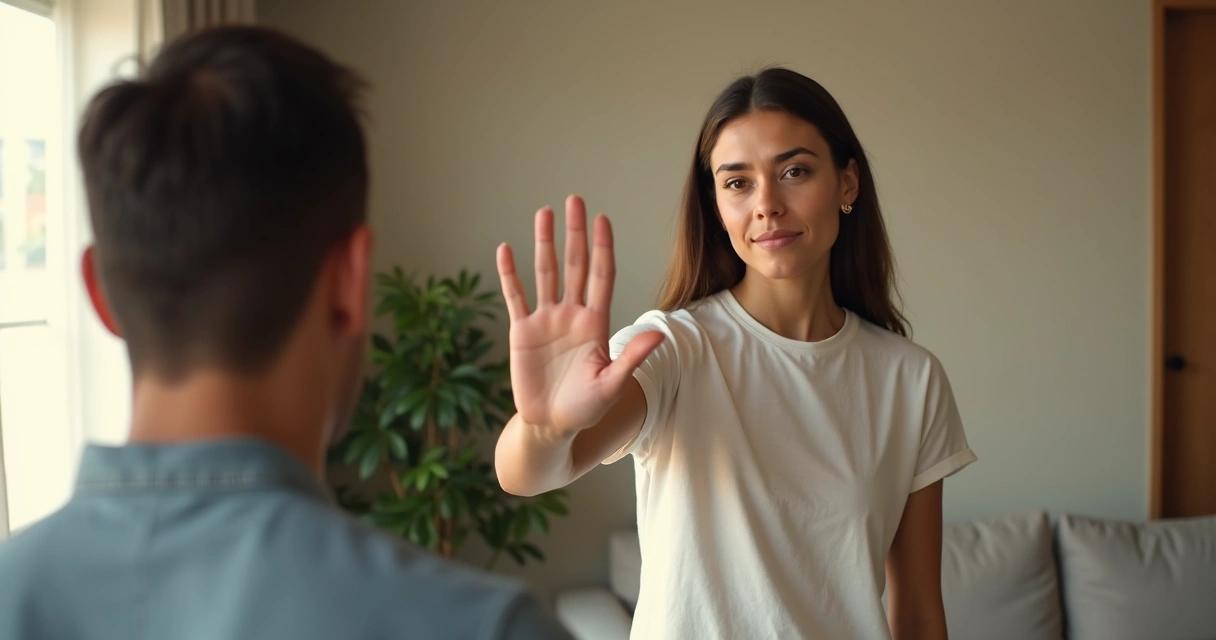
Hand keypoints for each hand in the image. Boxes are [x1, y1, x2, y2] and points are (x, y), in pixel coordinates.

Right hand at [496, 195, 663, 435]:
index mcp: (596, 323)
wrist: (552, 425)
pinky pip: (515, 296)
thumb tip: (659, 335)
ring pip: (545, 272)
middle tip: (575, 200)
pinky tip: (505, 249)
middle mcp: (572, 314)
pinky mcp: (522, 331)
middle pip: (574, 265)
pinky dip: (509, 273)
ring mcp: (546, 319)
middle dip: (575, 233)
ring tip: (544, 213)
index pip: (601, 276)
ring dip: (544, 243)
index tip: (603, 220)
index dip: (602, 248)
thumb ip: (632, 358)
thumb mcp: (612, 385)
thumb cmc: (586, 408)